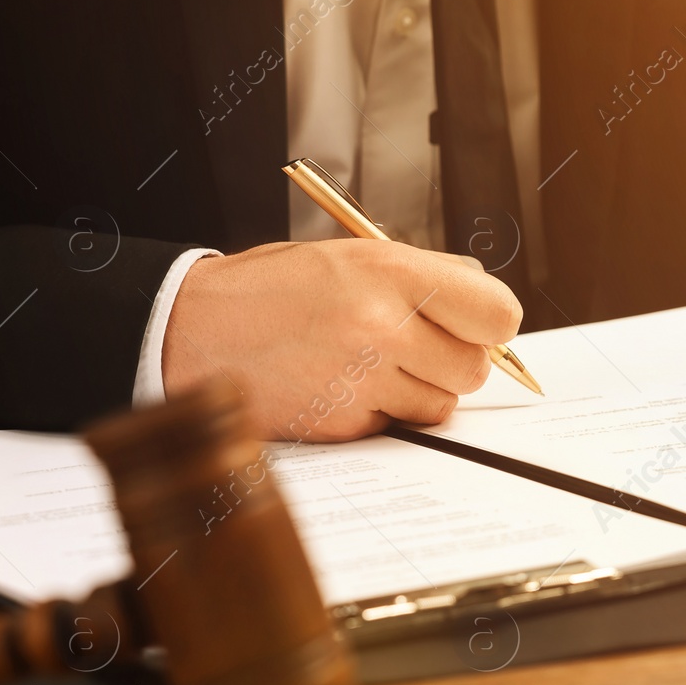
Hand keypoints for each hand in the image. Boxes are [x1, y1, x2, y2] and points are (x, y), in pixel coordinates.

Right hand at [162, 239, 521, 440]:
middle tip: (413, 347)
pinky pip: (397, 427)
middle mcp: (382, 325)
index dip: (491, 326)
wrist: (188, 331)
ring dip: (418, 392)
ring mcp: (362, 379)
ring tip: (369, 364)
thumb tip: (486, 303)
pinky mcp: (342, 423)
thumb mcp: (349, 257)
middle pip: (475, 368)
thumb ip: (423, 277)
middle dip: (452, 363)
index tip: (477, 328)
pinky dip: (380, 414)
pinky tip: (340, 386)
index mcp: (390, 271)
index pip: (497, 313)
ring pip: (441, 405)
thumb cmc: (272, 291)